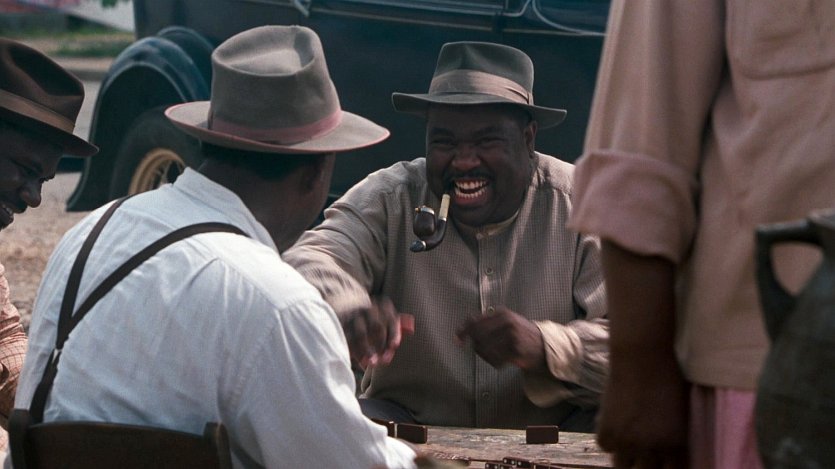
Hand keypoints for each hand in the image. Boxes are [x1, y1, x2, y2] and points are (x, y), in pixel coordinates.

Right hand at [340, 296, 413, 368]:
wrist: (346, 307)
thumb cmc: (373, 320)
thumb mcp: (385, 319)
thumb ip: (396, 326)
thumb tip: (407, 333)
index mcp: (382, 306)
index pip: (391, 319)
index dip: (394, 333)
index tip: (395, 346)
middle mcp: (368, 308)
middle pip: (377, 326)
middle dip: (381, 345)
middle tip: (385, 361)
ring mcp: (353, 315)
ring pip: (361, 333)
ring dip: (368, 350)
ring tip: (372, 363)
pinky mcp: (341, 323)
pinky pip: (348, 338)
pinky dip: (354, 351)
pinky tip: (360, 361)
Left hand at [455, 306, 544, 369]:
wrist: (545, 345)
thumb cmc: (522, 335)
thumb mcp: (507, 322)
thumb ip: (489, 324)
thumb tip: (465, 331)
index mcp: (502, 313)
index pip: (475, 320)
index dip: (463, 331)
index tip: (457, 341)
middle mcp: (506, 321)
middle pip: (477, 336)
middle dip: (477, 347)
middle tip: (484, 353)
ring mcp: (512, 334)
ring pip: (486, 349)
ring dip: (487, 357)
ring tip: (495, 358)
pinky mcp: (517, 348)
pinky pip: (496, 359)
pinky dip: (496, 364)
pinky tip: (502, 363)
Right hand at [596, 351, 687, 468]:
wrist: (641, 357)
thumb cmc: (667, 378)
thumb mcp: (680, 413)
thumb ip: (673, 438)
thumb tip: (665, 454)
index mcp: (675, 444)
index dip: (665, 468)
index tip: (660, 463)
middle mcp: (651, 448)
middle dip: (645, 467)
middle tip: (643, 459)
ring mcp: (627, 441)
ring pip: (623, 466)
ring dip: (626, 458)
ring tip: (628, 449)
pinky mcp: (606, 431)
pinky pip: (606, 447)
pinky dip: (610, 441)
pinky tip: (615, 430)